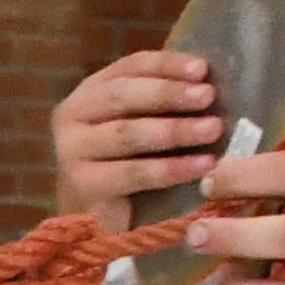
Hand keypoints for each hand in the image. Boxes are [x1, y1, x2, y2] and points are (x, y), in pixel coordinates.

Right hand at [52, 50, 226, 230]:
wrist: (94, 219)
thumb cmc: (127, 163)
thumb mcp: (141, 122)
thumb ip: (163, 100)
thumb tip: (210, 81)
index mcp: (89, 92)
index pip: (130, 67)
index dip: (167, 65)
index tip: (202, 69)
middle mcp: (71, 116)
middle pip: (122, 96)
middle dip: (169, 94)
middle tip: (208, 96)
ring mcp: (71, 152)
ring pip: (127, 133)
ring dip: (175, 130)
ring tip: (213, 129)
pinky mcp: (82, 186)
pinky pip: (134, 173)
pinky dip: (171, 169)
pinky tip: (202, 166)